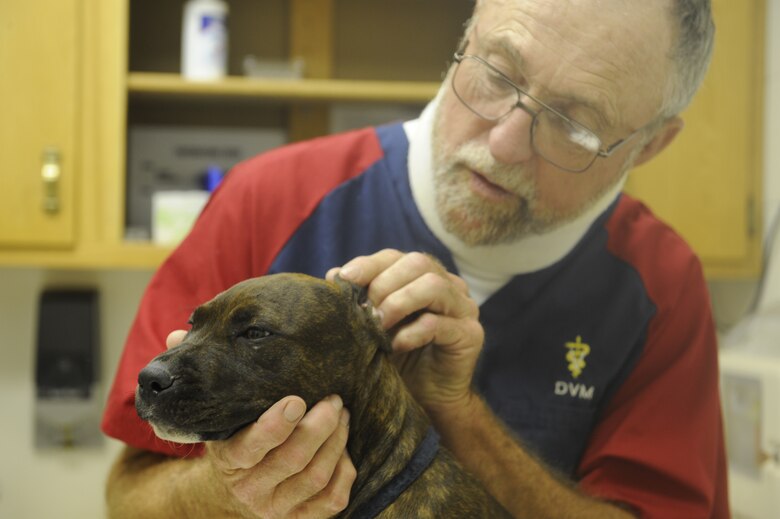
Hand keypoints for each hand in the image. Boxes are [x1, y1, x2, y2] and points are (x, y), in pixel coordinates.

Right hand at [165, 331, 355, 518]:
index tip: (296, 400)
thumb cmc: (235, 435)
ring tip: (342, 413)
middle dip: (319, 426)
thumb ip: (199, 376)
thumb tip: (175, 335)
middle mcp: (251, 489)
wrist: (239, 488)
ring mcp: (278, 506)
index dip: (275, 425)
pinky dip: (344, 471)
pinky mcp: (302, 517)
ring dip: (336, 441)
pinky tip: (345, 446)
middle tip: (334, 398)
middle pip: (292, 460)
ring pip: (315, 477)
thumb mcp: (215, 411)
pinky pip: (332, 500)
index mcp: (228, 460)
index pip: (250, 447)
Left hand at [326, 249, 483, 417]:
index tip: (343, 279)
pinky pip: (440, 324)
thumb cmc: (399, 358)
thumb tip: (333, 275)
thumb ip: (360, 299)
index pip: (395, 257)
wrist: (428, 399)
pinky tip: (396, 345)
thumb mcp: (374, 325)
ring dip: (399, 303)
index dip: (369, 264)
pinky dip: (412, 332)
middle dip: (384, 284)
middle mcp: (448, 286)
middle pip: (418, 263)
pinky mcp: (471, 334)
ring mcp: (464, 308)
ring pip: (433, 286)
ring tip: (379, 326)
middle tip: (366, 311)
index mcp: (423, 277)